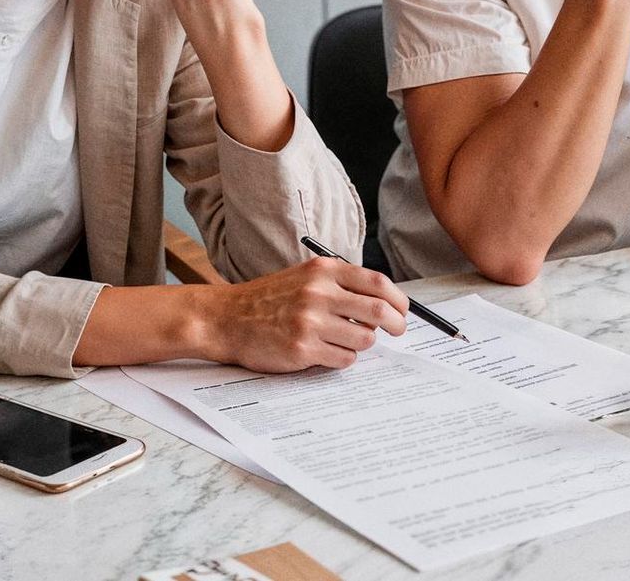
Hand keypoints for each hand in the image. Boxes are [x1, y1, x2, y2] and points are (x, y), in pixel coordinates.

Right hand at [204, 257, 408, 371]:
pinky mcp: (302, 349)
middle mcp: (318, 293)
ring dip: (363, 343)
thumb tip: (383, 302)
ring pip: (364, 339)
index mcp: (323, 271)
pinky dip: (343, 358)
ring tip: (345, 341)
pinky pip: (344, 359)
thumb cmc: (268, 299)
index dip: (398, 299)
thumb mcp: (304, 277)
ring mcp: (310, 322)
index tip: (403, 310)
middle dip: (396, 324)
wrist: (226, 318)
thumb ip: (340, 284)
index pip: (377, 282)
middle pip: (378, 311)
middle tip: (397, 331)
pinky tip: (327, 352)